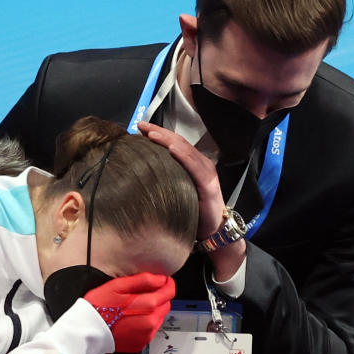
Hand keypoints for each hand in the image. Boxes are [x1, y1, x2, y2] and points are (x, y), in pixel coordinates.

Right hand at [84, 273, 174, 351]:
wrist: (86, 331)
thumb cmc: (98, 307)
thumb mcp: (117, 285)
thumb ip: (142, 280)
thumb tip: (160, 279)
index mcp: (147, 306)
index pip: (169, 292)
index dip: (167, 283)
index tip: (162, 280)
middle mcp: (151, 323)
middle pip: (165, 305)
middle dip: (158, 297)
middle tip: (142, 293)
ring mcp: (146, 336)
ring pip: (159, 318)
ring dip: (152, 311)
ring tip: (133, 307)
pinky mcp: (141, 344)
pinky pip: (150, 330)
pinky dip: (144, 323)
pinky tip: (130, 319)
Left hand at [137, 121, 225, 240]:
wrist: (214, 228)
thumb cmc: (194, 210)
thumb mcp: (177, 189)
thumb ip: (166, 177)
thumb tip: (141, 170)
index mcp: (191, 163)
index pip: (173, 143)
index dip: (157, 133)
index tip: (139, 127)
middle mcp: (200, 164)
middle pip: (177, 142)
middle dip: (158, 131)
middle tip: (141, 124)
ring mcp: (206, 172)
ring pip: (185, 150)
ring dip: (167, 140)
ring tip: (151, 133)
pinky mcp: (209, 185)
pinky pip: (195, 167)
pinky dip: (183, 156)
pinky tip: (172, 150)